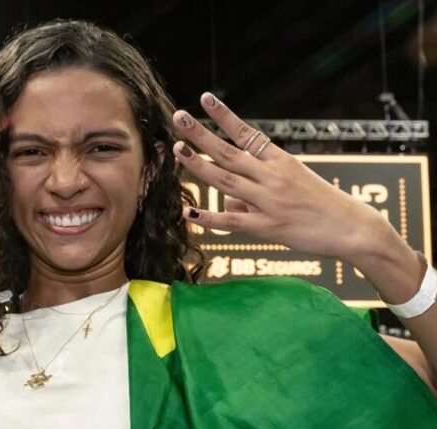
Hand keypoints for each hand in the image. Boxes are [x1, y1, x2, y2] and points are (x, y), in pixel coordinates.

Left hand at [171, 92, 400, 267]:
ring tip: (177, 150)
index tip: (204, 98)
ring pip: (226, 181)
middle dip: (201, 134)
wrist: (354, 228)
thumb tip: (225, 202)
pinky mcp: (269, 227)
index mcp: (279, 160)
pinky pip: (233, 221)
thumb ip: (255, 189)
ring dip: (199, 165)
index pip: (246, 133)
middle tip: (178, 117)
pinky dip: (210, 218)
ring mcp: (269, 201)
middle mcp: (272, 176)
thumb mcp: (292, 184)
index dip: (223, 116)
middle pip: (229, 152)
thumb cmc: (322, 204)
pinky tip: (189, 213)